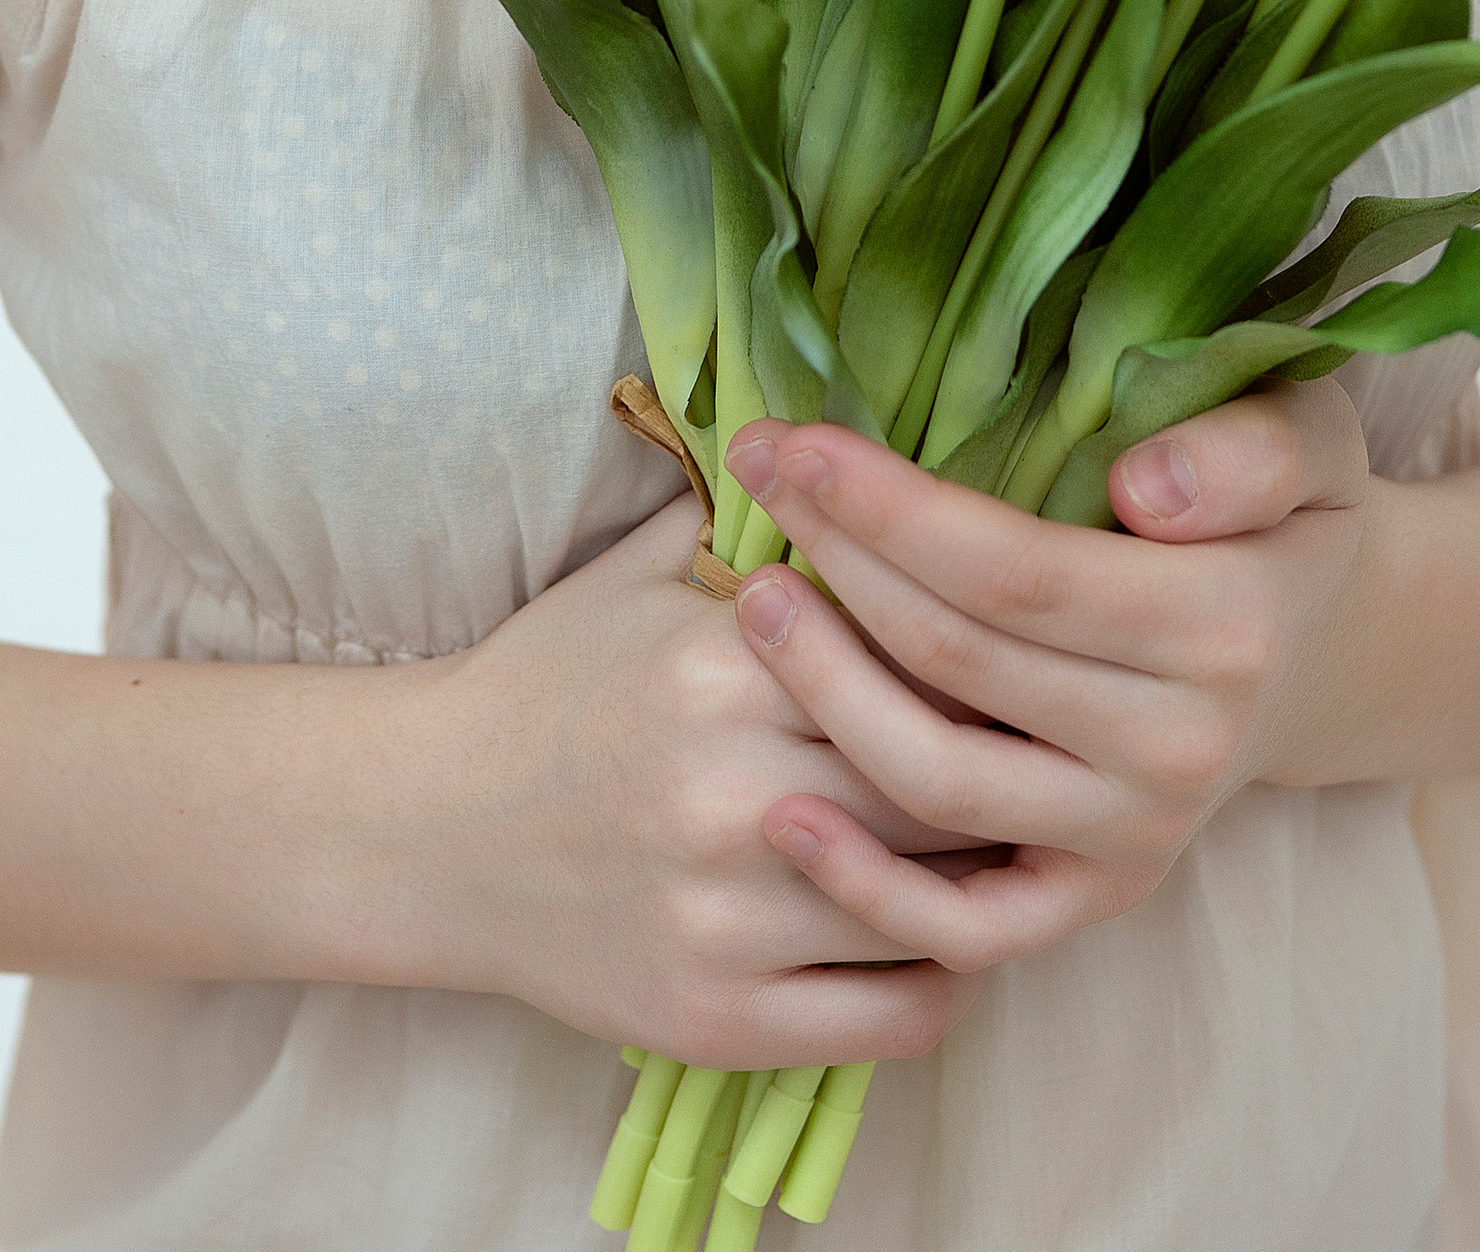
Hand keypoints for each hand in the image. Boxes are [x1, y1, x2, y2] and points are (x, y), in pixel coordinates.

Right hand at [408, 492, 988, 1068]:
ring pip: (932, 906)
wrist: (429, 828)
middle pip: (942, 784)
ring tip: (1022, 843)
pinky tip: (954, 936)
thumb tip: (863, 458)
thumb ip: (751, 518)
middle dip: (1004, 771)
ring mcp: (726, 922)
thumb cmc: (550, 682)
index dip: (985, 662)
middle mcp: (730, 795)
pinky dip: (948, 982)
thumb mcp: (637, 573)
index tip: (1027, 659)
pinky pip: (895, 1018)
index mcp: (720, 667)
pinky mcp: (718, 1022)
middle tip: (1050, 754)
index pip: (915, 660)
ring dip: (990, 877)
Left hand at [719, 382, 1371, 974]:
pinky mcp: (1096, 901)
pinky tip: (783, 814)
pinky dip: (868, 889)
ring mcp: (1134, 838)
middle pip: (960, 662)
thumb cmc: (1274, 515)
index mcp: (1226, 628)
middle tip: (754, 474)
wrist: (1313, 652)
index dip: (895, 511)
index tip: (798, 442)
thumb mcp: (1304, 443)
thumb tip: (1146, 488)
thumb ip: (1243, 452)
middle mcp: (1180, 749)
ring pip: (940, 784)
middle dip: (840, 560)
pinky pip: (968, 928)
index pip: (1020, 573)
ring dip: (826, 696)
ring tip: (752, 600)